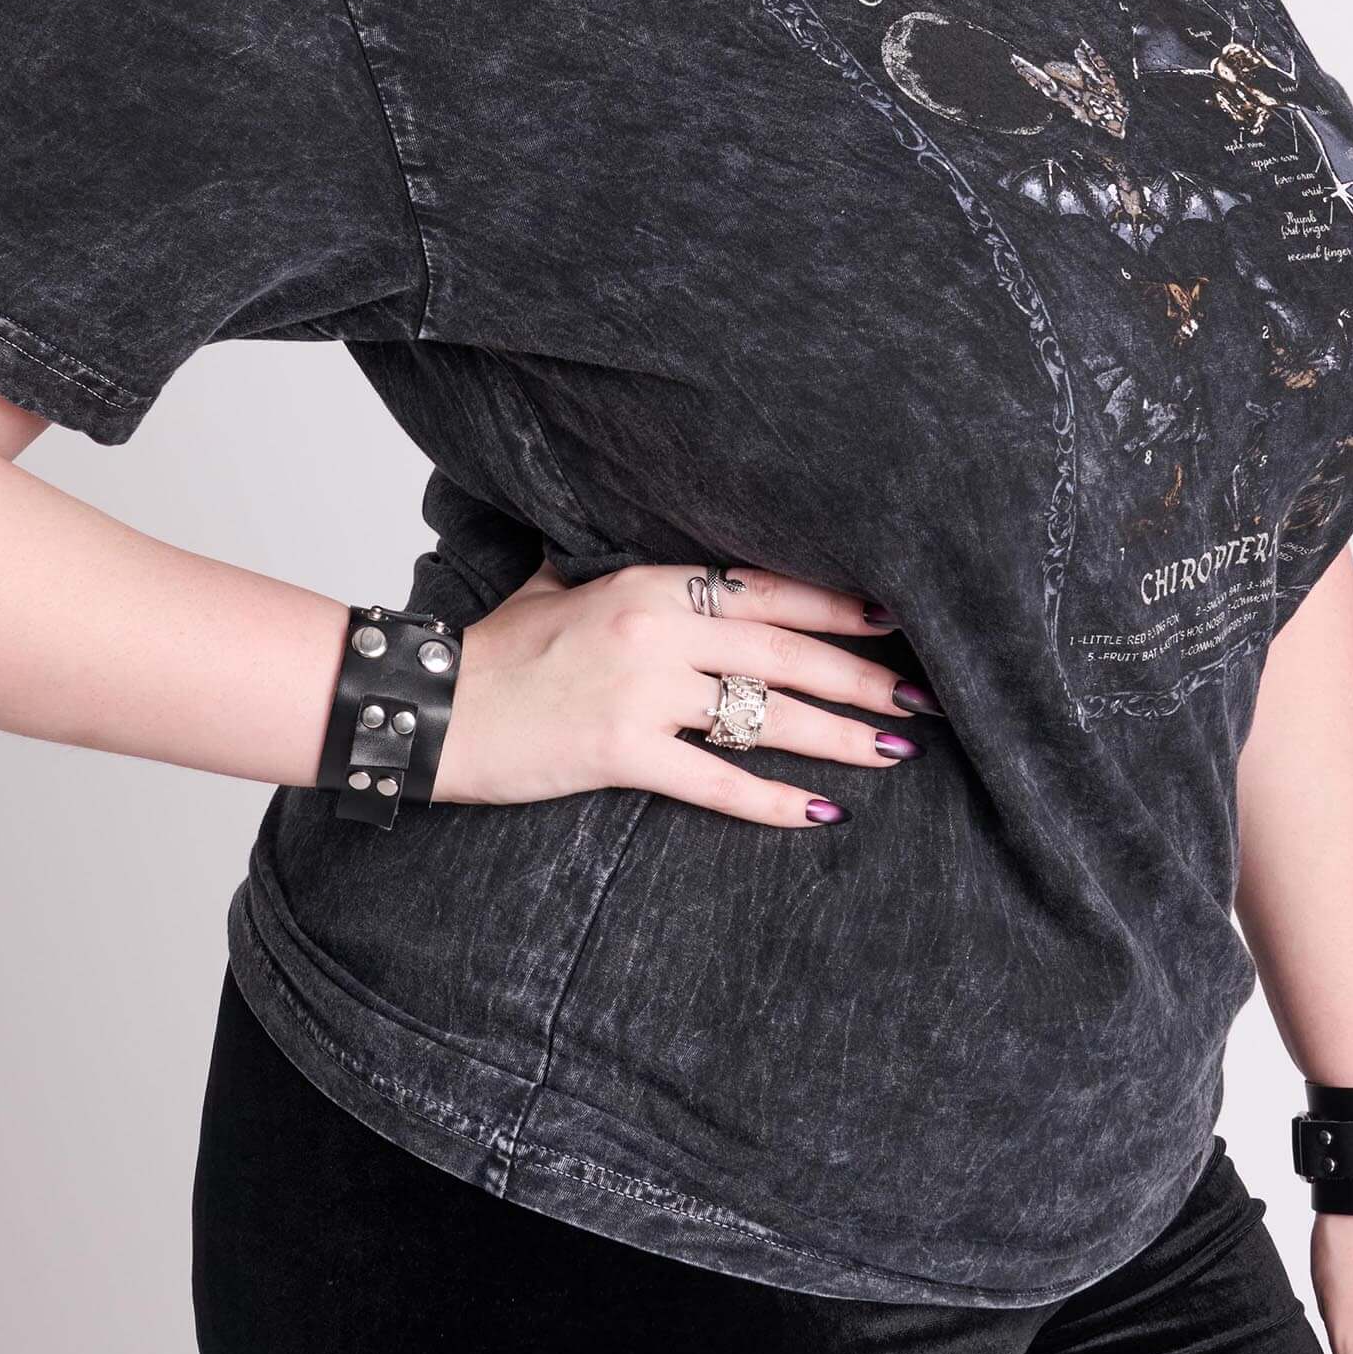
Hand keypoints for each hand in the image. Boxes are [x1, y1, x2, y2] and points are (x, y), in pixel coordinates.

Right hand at [430, 559, 937, 823]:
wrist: (431, 706)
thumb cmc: (494, 649)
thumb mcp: (558, 583)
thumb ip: (609, 563)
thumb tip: (638, 538)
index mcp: (648, 581)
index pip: (766, 588)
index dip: (837, 605)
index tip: (895, 620)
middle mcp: (654, 629)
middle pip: (785, 651)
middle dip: (862, 677)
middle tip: (921, 699)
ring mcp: (639, 691)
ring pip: (765, 714)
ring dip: (838, 737)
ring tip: (893, 753)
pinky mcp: (620, 751)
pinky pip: (715, 779)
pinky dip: (772, 802)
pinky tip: (820, 815)